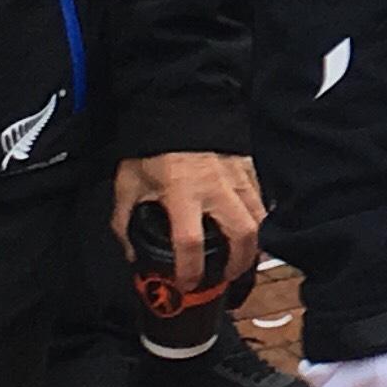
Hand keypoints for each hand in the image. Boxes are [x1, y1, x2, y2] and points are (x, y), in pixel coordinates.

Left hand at [114, 151, 263, 282]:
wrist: (177, 103)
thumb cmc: (152, 142)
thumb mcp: (128, 181)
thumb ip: (124, 220)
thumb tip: (132, 252)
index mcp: (183, 191)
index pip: (190, 242)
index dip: (190, 270)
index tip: (187, 283)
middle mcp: (215, 186)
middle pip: (243, 234)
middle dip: (239, 263)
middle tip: (227, 275)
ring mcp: (237, 175)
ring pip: (260, 217)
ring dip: (254, 242)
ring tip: (241, 255)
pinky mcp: (248, 164)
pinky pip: (262, 197)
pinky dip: (258, 216)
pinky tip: (247, 224)